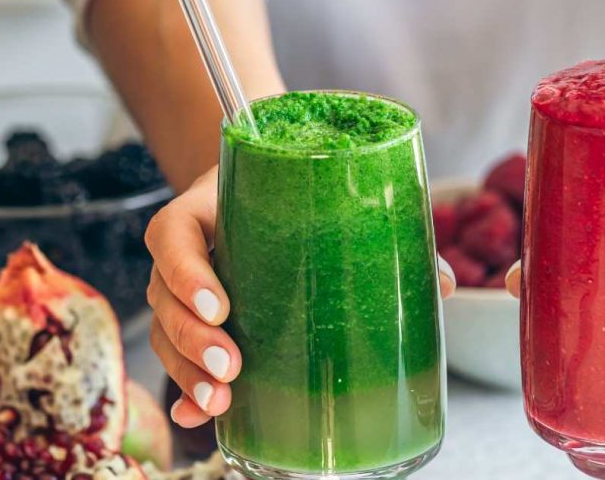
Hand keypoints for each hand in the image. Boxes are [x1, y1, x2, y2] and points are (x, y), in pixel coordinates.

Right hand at [144, 166, 456, 426]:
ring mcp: (183, 291)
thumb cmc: (293, 194)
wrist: (261, 189)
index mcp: (205, 209)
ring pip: (164, 333)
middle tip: (232, 364)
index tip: (221, 305)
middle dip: (191, 338)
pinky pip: (176, 359)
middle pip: (162, 294)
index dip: (186, 272)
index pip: (171, 234)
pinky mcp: (194, 323)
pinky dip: (185, 392)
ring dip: (187, 372)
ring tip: (221, 400)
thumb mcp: (321, 198)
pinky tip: (201, 415)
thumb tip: (442, 283)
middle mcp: (186, 251)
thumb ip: (377, 230)